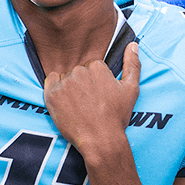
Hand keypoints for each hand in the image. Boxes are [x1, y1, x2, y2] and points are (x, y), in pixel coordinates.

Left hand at [44, 41, 141, 155]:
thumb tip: (133, 45)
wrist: (101, 140)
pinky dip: (56, 90)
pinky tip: (66, 103)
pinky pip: (50, 82)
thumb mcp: (131, 90)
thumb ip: (133, 64)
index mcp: (97, 67)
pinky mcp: (52, 94)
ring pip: (65, 78)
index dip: (96, 83)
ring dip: (70, 88)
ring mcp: (65, 83)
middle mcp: (80, 71)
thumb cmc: (116, 117)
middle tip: (89, 103)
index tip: (99, 96)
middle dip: (82, 84)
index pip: (92, 67)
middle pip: (78, 71)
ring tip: (79, 106)